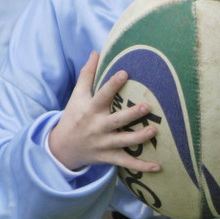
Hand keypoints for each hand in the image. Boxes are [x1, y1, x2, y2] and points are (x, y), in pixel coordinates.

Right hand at [46, 51, 161, 174]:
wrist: (61, 148)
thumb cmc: (74, 116)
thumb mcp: (77, 96)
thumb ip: (87, 74)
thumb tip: (96, 51)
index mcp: (90, 109)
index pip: (102, 95)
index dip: (112, 84)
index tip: (124, 73)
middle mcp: (97, 126)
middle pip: (116, 120)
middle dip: (131, 114)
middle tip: (147, 106)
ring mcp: (103, 143)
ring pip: (123, 142)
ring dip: (139, 138)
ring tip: (153, 131)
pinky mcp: (108, 157)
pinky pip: (126, 163)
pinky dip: (141, 166)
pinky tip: (157, 166)